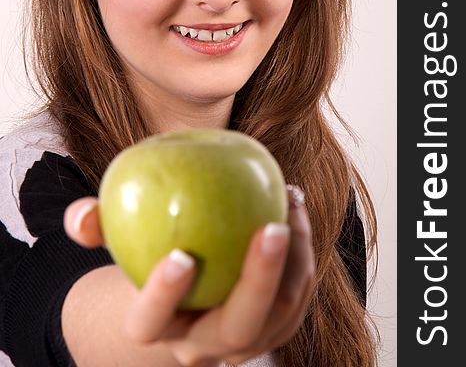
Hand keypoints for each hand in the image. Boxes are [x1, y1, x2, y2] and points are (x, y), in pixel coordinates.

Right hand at [64, 185, 314, 365]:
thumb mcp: (117, 243)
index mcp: (158, 328)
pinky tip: (293, 203)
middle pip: (237, 329)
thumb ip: (94, 227)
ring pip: (281, 313)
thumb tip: (82, 214)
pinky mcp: (276, 326)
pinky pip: (299, 294)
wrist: (185, 297)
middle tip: (272, 227)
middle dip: (260, 281)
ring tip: (290, 199)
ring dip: (295, 257)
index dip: (163, 296)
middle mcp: (204, 345)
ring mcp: (245, 342)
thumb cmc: (146, 260)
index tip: (180, 256)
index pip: (152, 322)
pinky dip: (303, 251)